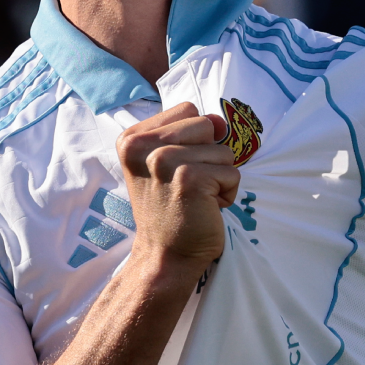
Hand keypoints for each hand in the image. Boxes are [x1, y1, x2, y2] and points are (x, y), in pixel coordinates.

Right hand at [115, 102, 238, 270]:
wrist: (164, 254)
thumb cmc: (169, 208)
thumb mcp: (167, 162)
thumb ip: (190, 133)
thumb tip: (220, 120)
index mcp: (131, 138)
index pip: (187, 110)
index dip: (194, 139)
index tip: (177, 168)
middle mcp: (142, 146)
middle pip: (206, 124)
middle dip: (208, 155)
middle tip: (188, 184)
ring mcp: (164, 161)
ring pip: (222, 150)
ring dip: (218, 176)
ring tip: (197, 197)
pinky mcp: (189, 179)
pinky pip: (232, 173)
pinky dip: (228, 193)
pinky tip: (206, 208)